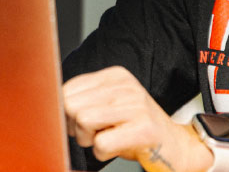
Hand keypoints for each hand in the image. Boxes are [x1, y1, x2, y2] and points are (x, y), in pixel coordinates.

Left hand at [63, 66, 213, 171]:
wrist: (176, 147)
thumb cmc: (136, 129)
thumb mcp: (112, 106)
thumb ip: (86, 100)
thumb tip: (52, 105)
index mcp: (116, 76)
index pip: (69, 88)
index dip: (68, 112)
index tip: (84, 123)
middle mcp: (126, 86)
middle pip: (72, 105)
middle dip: (76, 127)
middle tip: (95, 134)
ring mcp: (137, 106)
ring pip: (84, 121)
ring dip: (89, 140)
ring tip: (106, 140)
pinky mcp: (144, 129)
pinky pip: (101, 144)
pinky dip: (102, 154)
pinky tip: (117, 148)